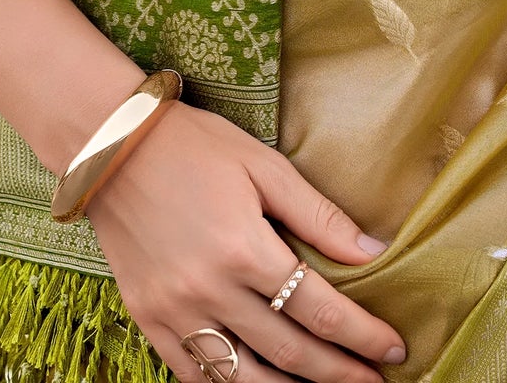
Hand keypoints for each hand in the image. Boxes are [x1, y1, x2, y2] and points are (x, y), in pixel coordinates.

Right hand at [86, 100, 406, 381]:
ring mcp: (175, 312)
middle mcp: (209, 290)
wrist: (112, 147)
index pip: (319, 309)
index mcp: (244, 248)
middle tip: (375, 382)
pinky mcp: (149, 321)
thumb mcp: (263, 165)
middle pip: (290, 352)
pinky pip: (196, 376)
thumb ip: (318, 215)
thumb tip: (374, 251)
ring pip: (245, 378)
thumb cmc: (195, 146)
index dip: (362, 335)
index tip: (394, 349)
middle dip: (340, 373)